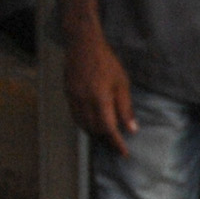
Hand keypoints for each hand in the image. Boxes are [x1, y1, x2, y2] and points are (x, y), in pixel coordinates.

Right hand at [64, 28, 134, 152]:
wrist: (83, 45)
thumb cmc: (106, 62)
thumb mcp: (122, 84)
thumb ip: (125, 108)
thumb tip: (131, 129)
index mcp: (100, 98)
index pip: (108, 128)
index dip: (116, 143)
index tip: (123, 153)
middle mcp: (84, 101)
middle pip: (94, 130)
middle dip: (106, 141)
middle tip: (117, 146)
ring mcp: (73, 98)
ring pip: (83, 125)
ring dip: (94, 134)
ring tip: (106, 139)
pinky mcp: (68, 94)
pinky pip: (76, 116)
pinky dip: (85, 125)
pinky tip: (93, 125)